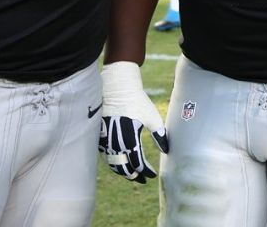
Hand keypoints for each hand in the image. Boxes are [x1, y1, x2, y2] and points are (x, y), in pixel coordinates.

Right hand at [98, 61, 169, 182]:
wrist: (117, 88)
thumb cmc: (137, 101)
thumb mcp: (152, 117)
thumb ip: (159, 135)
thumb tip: (166, 150)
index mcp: (130, 139)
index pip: (138, 164)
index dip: (145, 172)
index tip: (152, 175)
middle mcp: (115, 142)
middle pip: (123, 168)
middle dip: (132, 175)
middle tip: (141, 179)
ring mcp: (105, 140)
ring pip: (113, 163)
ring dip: (122, 171)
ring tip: (131, 174)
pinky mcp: (99, 136)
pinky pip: (105, 155)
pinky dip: (113, 162)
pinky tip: (120, 162)